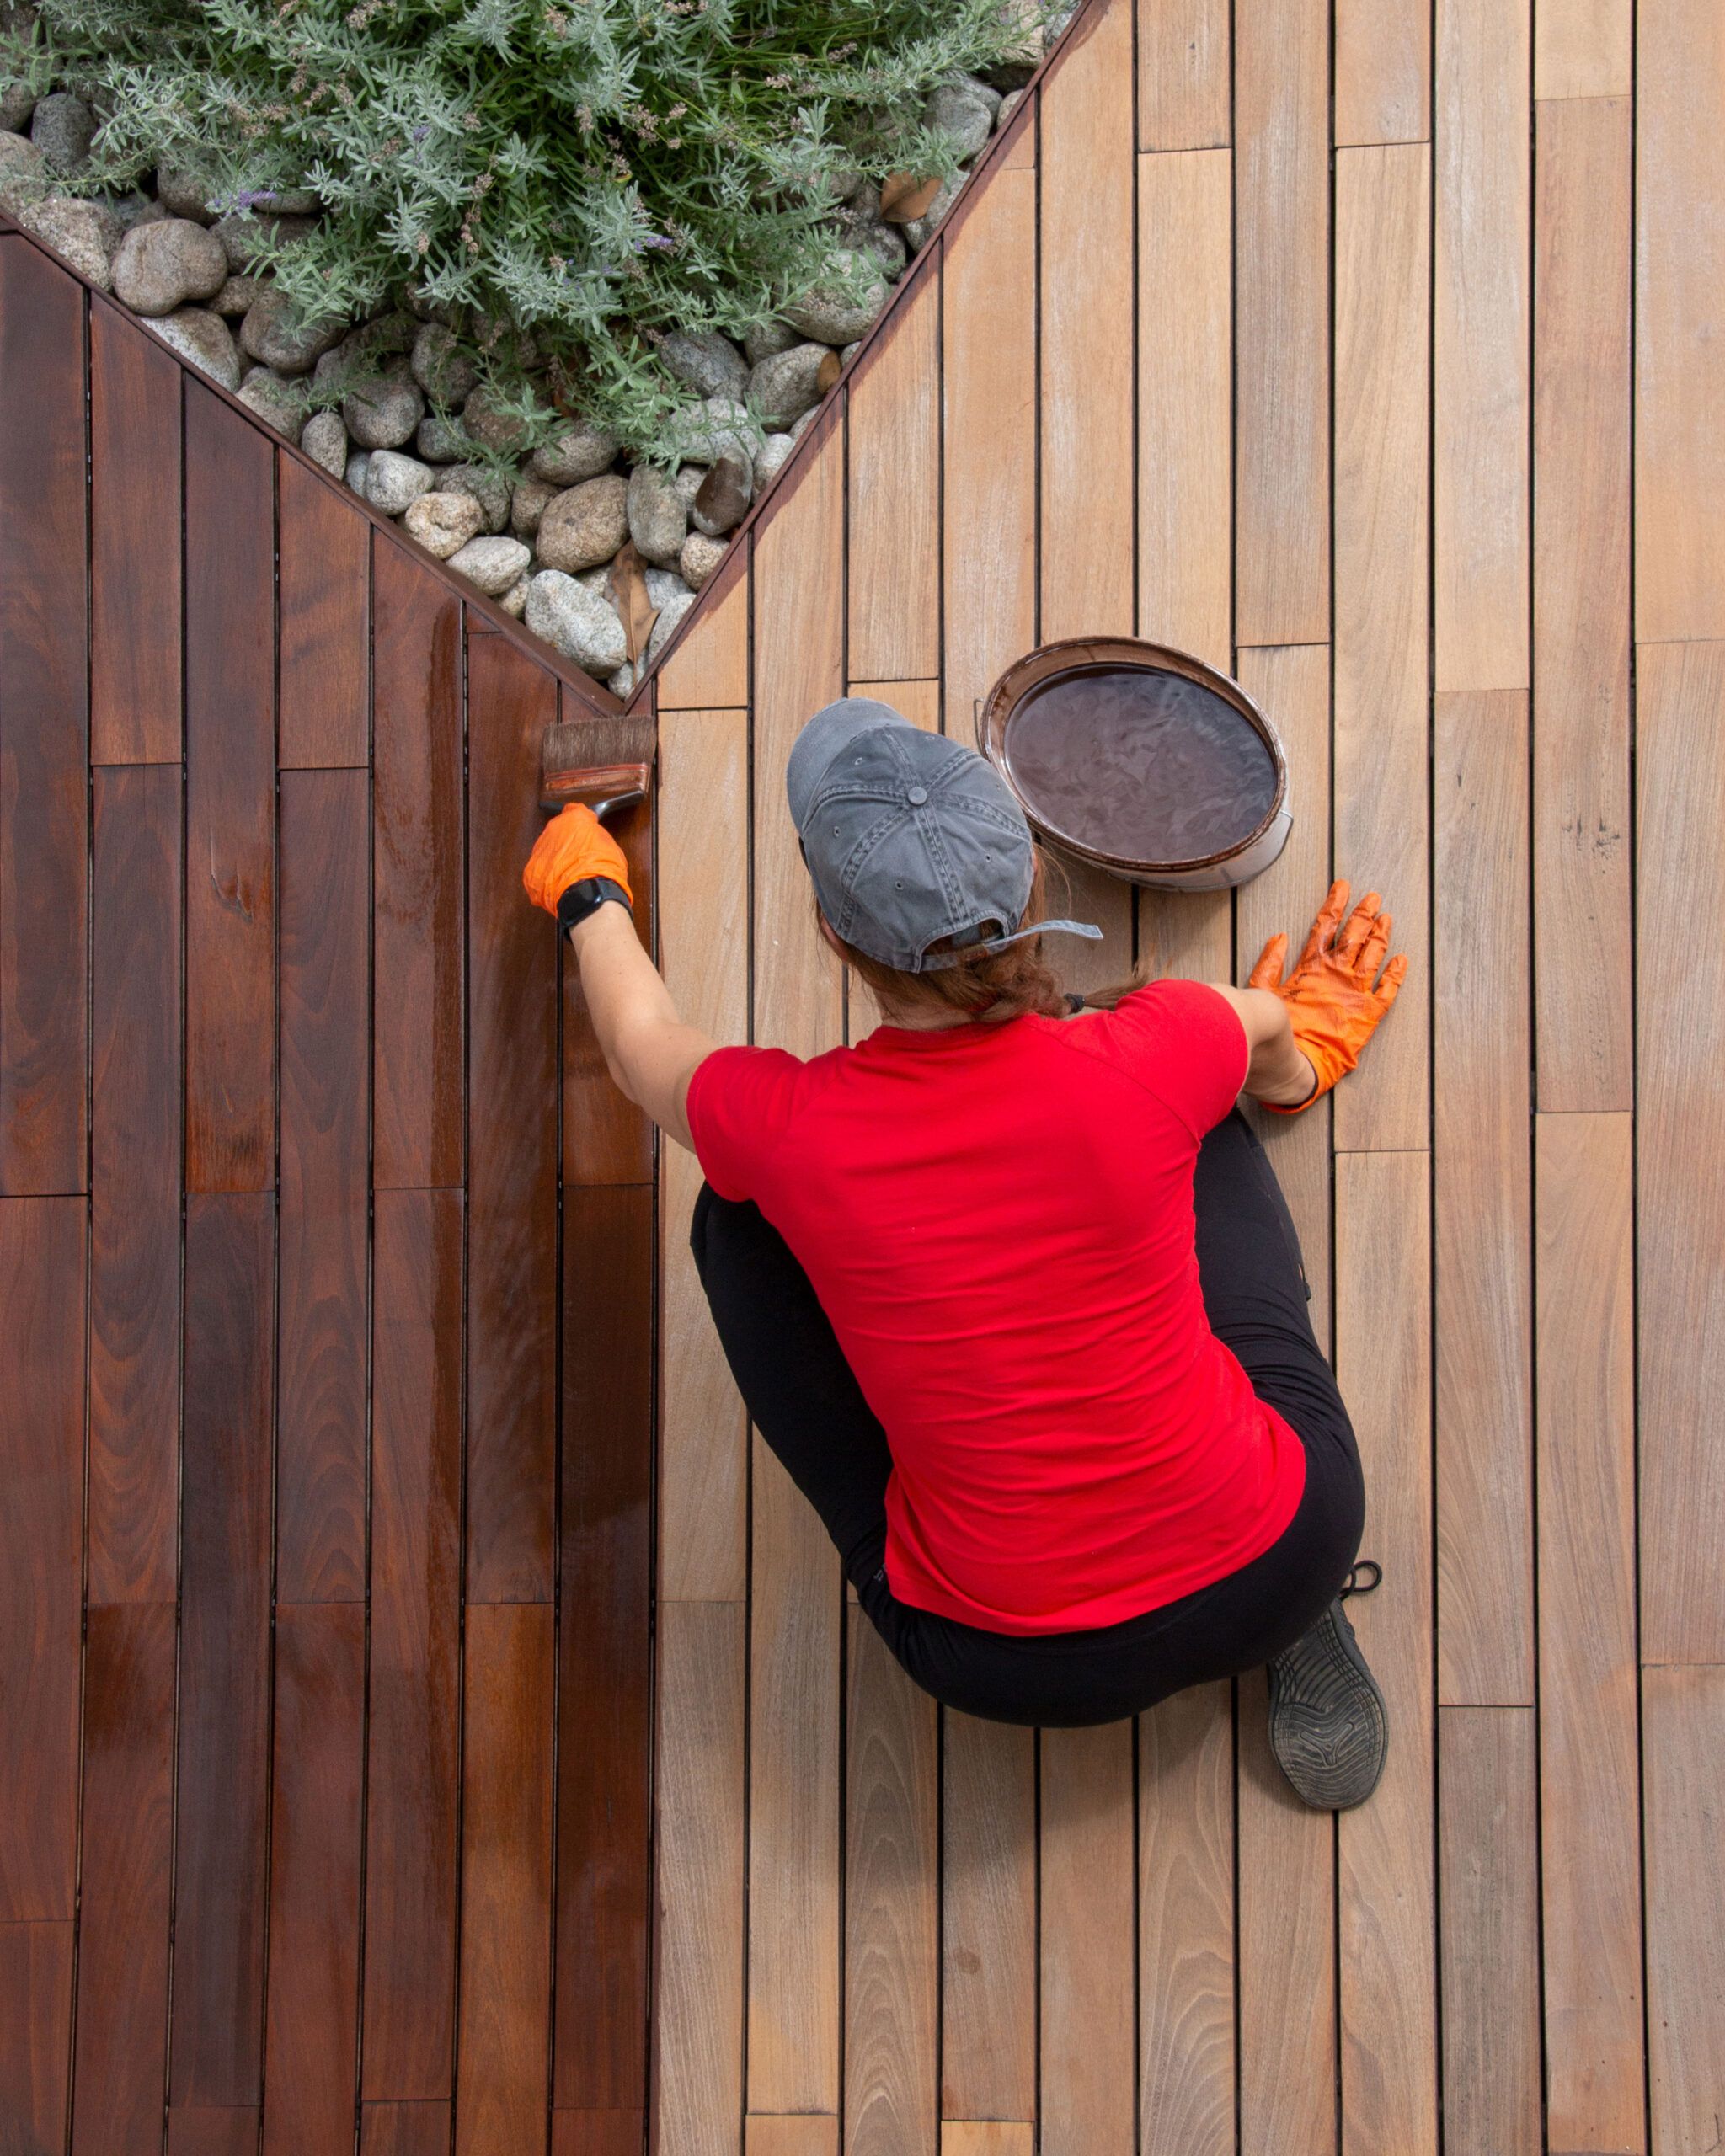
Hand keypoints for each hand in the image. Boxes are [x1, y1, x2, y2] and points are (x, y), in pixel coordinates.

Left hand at [522, 803, 632, 917]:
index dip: (579, 821)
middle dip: (566, 842)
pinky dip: (548, 878)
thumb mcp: (610, 846)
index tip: (583, 830)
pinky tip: (561, 886)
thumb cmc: (604, 868)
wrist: (588, 893)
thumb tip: (593, 842)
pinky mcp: (531, 871)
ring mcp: (539, 850)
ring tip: (570, 875)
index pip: (573, 811)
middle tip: (579, 858)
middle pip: (558, 832)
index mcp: (574, 819)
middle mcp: (553, 829)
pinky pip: (540, 871)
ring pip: (548, 851)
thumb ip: (596, 838)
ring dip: (557, 860)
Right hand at [1248, 880, 1406, 1111]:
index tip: (1343, 886)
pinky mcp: (1369, 1013)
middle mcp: (1336, 973)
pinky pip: (1389, 988)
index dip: (1335, 903)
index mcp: (1311, 966)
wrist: (1293, 1062)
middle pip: (1354, 933)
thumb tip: (1279, 937)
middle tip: (1374, 897)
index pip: (1325, 925)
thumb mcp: (1261, 993)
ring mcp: (1355, 991)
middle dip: (1364, 912)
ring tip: (1387, 918)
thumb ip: (1269, 963)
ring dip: (1381, 934)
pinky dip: (1397, 973)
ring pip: (1373, 953)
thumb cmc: (1275, 1033)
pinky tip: (1402, 959)